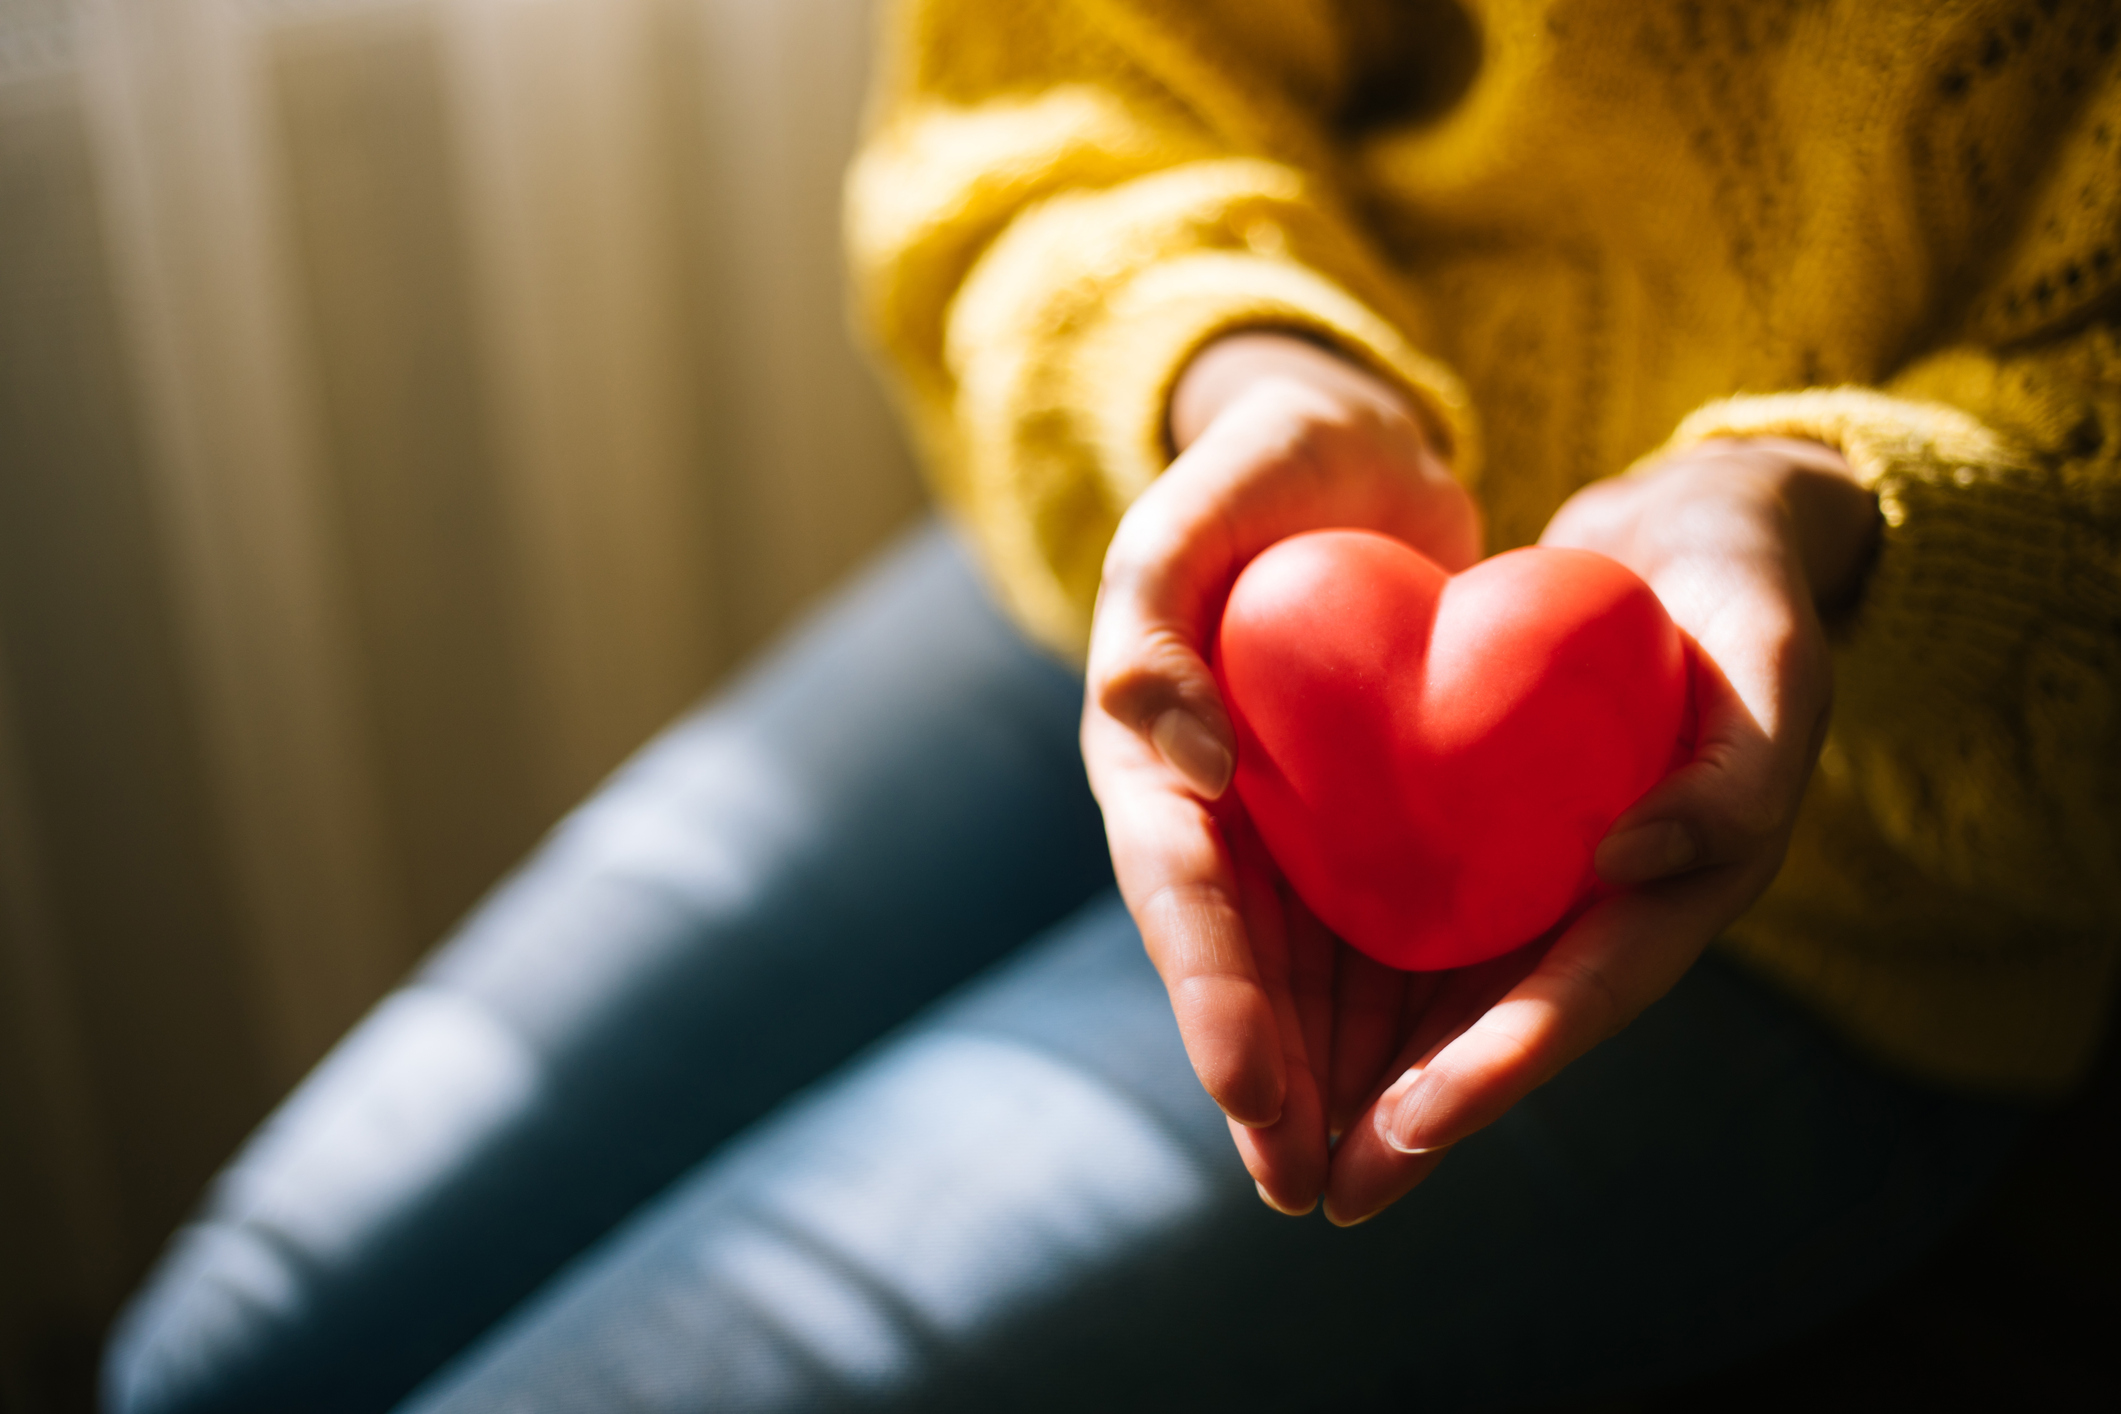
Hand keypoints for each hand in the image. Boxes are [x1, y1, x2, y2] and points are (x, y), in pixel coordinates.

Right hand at [1082, 331, 1479, 1212]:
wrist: (1350, 459)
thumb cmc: (1267, 465)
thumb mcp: (1204, 500)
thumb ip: (1158, 613)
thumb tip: (1179, 755)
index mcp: (1144, 746)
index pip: (1179, 887)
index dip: (1213, 994)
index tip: (1255, 1089)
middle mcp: (1205, 808)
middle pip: (1232, 964)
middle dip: (1263, 1082)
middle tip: (1303, 1188)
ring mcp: (1279, 828)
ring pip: (1297, 975)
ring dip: (1322, 1083)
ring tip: (1355, 1185)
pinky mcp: (1351, 828)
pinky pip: (1370, 934)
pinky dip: (1389, 1018)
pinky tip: (1425, 1097)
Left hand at [1322, 436, 1880, 1223]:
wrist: (1688, 539)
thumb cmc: (1743, 590)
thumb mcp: (1769, 657)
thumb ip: (1733, 770)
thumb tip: (1632, 866)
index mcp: (1688, 885)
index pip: (1585, 993)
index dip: (1502, 1065)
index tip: (1412, 1126)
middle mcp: (1607, 904)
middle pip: (1503, 1028)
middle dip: (1417, 1115)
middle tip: (1326, 1193)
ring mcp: (1544, 878)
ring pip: (1448, 997)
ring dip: (1371, 1075)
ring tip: (1285, 1151)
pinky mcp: (1490, 838)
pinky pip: (1414, 918)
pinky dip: (1350, 975)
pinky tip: (1274, 1014)